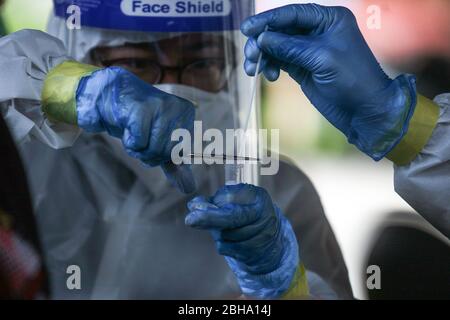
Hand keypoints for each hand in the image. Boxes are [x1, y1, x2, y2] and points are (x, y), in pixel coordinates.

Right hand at [76, 67, 195, 192]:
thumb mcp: (158, 142)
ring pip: (154, 149)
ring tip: (134, 131)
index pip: (181, 153)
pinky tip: (127, 127)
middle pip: (168, 153)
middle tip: (141, 137)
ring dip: (138, 149)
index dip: (162, 154)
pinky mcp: (142, 109)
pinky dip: (129, 142)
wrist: (108, 95)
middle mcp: (177, 108)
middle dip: (150, 153)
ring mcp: (161, 106)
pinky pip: (139, 143)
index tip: (152, 138)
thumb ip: (173, 163)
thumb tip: (188, 187)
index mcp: (186, 114)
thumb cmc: (135, 119)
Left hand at [186, 184, 298, 298]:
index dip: (213, 208)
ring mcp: (263, 237)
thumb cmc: (245, 214)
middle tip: (190, 219)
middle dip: (210, 219)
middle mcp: (265, 216)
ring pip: (227, 236)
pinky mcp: (256, 253)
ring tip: (221, 227)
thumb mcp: (232, 201)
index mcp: (259, 198)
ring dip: (216, 232)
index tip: (193, 208)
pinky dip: (222, 244)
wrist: (268, 240)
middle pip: (233, 219)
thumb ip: (212, 201)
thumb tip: (194, 205)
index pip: (235, 203)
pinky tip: (227, 239)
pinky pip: (229, 249)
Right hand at [241, 4, 416, 159]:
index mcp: (328, 20)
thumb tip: (261, 38)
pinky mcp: (302, 67)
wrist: (363, 110)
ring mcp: (308, 50)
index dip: (268, 20)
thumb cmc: (352, 79)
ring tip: (254, 69)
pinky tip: (268, 75)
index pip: (292, 14)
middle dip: (262, 41)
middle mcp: (318, 31)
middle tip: (251, 56)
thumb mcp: (321, 58)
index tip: (247, 29)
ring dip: (263, 56)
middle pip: (280, 29)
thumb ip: (290, 47)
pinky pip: (279, 60)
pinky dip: (269, 66)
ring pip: (276, 46)